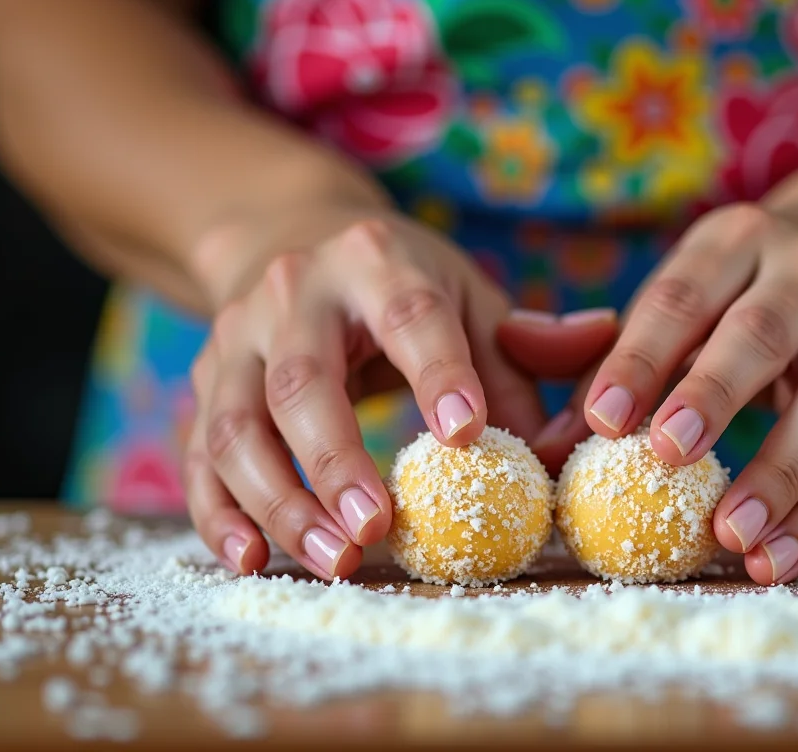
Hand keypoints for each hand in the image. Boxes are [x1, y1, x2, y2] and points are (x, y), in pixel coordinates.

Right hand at [184, 212, 615, 578]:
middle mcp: (292, 293)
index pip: (408, 315)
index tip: (462, 434)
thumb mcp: (465, 295)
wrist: (285, 237)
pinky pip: (200, 456)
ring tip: (331, 559)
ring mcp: (235, 341)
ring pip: (238, 426)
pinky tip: (251, 560)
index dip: (435, 372)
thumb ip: (526, 350)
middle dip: (335, 460)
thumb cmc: (400, 286)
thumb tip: (597, 413)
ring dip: (278, 501)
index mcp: (376, 261)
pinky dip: (219, 513)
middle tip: (375, 528)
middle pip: (300, 380)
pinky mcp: (203, 388)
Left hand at [575, 203, 797, 584]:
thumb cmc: (735, 299)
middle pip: (767, 341)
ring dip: (796, 492)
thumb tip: (546, 448)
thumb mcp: (677, 298)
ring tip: (747, 550)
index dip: (641, 357)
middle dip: (719, 404)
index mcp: (741, 243)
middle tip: (672, 466)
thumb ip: (605, 363)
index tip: (603, 421)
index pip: (682, 297)